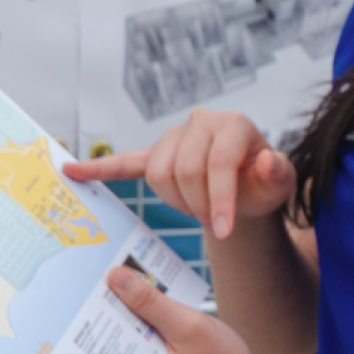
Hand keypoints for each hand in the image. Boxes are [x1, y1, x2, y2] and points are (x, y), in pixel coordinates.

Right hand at [64, 109, 295, 238]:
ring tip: (198, 211)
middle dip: (198, 204)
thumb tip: (267, 161)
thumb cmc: (264, 184)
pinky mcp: (156, 153)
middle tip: (214, 225)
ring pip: (158, 173)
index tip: (223, 231)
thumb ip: (278, 174)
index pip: (218, 162)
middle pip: (184, 169)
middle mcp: (202, 122)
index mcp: (234, 124)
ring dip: (177, 201)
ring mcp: (175, 136)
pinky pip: (125, 162)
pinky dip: (100, 167)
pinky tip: (73, 169)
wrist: (249, 186)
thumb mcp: (281, 183)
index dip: (220, 198)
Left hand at [106, 265, 273, 353]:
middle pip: (110, 332)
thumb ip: (150, 303)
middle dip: (111, 300)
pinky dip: (145, 324)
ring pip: (126, 337)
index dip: (95, 297)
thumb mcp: (188, 326)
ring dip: (129, 310)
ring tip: (130, 278)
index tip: (94, 269)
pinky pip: (142, 345)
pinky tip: (154, 304)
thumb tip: (114, 277)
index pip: (99, 329)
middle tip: (112, 265)